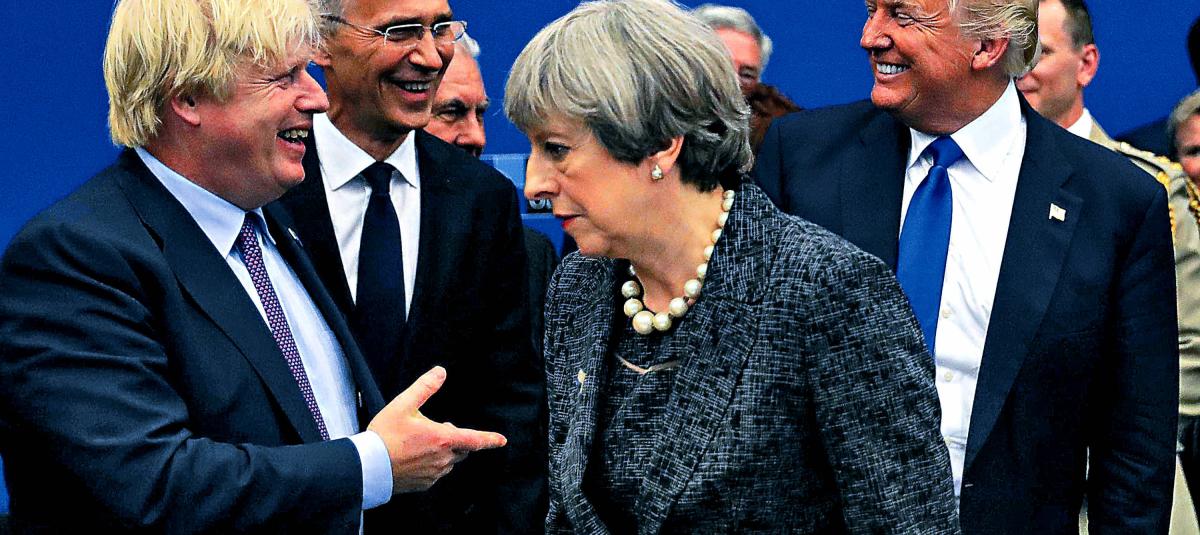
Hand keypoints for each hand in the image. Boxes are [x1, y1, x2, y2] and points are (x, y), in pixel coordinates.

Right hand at [367, 366, 506, 493]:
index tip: (501, 440)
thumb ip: (424, 387)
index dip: (490, 439)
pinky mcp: (424, 484)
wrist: (368, 466)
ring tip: (419, 443)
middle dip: (456, 439)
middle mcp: (443, 459)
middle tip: (434, 430)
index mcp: (443, 439)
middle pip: (462, 449)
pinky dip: (432, 464)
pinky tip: (414, 458)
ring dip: (443, 452)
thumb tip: (440, 372)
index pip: (475, 440)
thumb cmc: (385, 436)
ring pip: (449, 461)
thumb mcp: (403, 405)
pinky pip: (436, 473)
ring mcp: (434, 474)